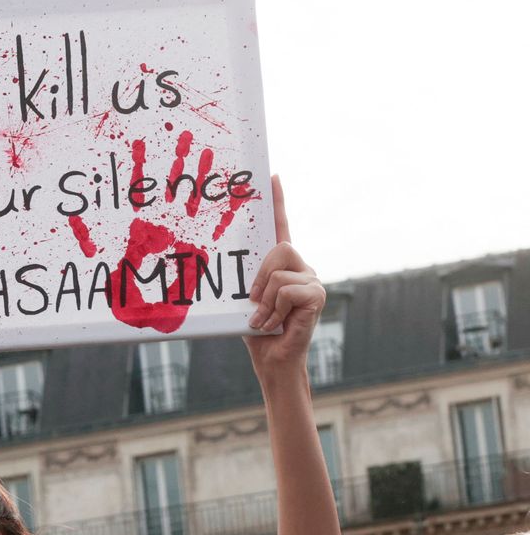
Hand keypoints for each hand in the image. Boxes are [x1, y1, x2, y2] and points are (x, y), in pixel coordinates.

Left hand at [243, 177, 325, 379]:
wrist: (272, 359)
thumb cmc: (255, 329)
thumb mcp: (243, 299)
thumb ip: (243, 279)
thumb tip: (216, 260)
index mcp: (283, 265)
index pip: (281, 226)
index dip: (277, 201)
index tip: (272, 175)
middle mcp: (302, 267)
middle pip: (279, 248)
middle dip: (259, 277)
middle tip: (254, 302)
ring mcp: (312, 280)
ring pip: (279, 273)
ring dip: (264, 300)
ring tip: (264, 318)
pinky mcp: (317, 295)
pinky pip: (287, 291)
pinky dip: (274, 310)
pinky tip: (275, 323)